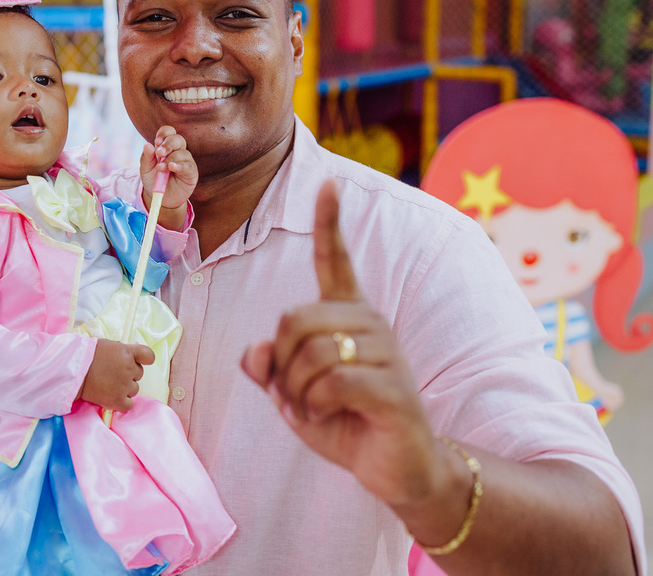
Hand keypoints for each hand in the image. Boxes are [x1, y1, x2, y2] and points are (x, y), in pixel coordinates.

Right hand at [79, 340, 154, 412]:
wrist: (71, 371)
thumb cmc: (86, 355)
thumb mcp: (107, 345)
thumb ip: (122, 349)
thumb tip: (133, 351)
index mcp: (127, 352)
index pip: (148, 355)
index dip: (145, 359)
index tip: (140, 361)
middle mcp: (128, 369)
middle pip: (139, 373)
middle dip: (129, 373)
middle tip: (112, 373)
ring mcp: (124, 385)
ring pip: (134, 389)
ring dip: (125, 388)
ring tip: (109, 384)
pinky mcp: (117, 401)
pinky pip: (129, 405)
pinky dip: (122, 403)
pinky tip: (112, 397)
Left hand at [141, 126, 196, 229]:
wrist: (161, 199)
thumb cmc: (154, 181)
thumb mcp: (146, 169)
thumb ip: (146, 157)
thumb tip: (147, 144)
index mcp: (166, 147)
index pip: (169, 132)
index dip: (164, 133)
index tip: (157, 141)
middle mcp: (177, 152)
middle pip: (178, 139)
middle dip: (169, 143)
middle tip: (159, 153)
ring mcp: (186, 162)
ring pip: (183, 153)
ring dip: (171, 158)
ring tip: (161, 168)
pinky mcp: (191, 173)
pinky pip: (189, 166)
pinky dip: (180, 166)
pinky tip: (172, 168)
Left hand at [241, 180, 452, 509]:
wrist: (397, 469)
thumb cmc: (345, 421)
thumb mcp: (293, 394)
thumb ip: (270, 368)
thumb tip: (255, 352)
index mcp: (347, 315)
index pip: (335, 260)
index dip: (329, 222)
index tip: (329, 183)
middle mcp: (370, 323)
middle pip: (295, 318)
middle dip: (280, 363)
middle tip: (290, 394)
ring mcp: (386, 352)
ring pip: (313, 351)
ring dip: (295, 390)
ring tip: (308, 408)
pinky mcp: (394, 386)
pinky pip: (334, 381)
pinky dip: (313, 404)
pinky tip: (322, 415)